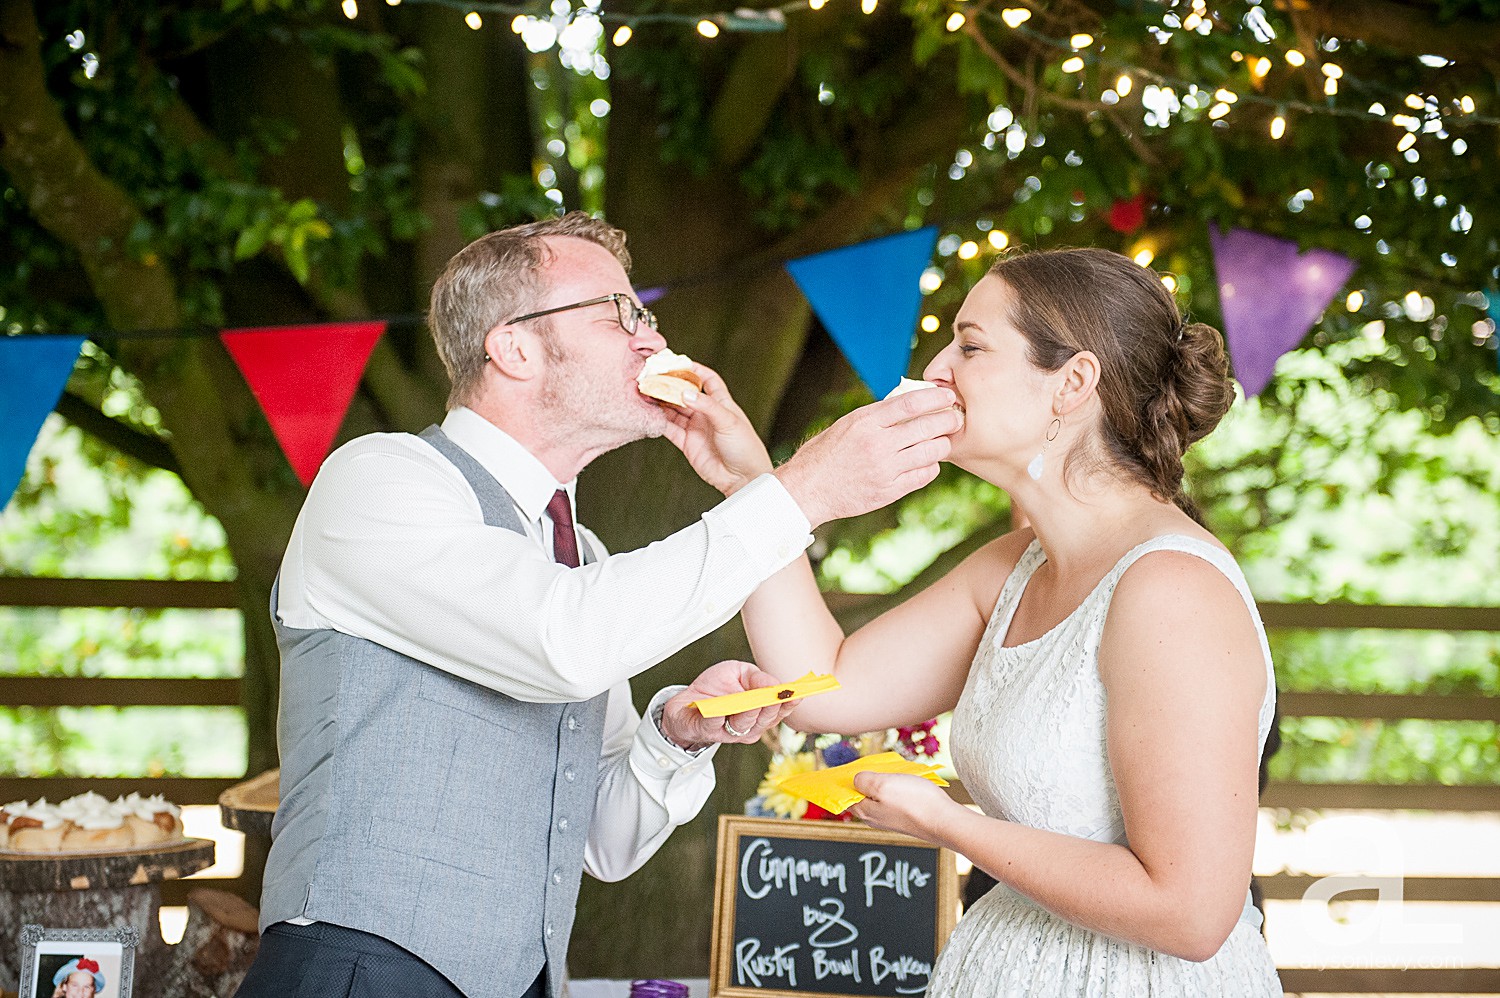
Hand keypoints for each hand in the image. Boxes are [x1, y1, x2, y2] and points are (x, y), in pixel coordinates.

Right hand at [657, 362, 773, 495]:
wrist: (743, 478)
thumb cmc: (745, 448)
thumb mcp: (728, 421)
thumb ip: (706, 406)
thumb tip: (685, 393)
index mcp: (721, 404)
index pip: (708, 380)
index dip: (695, 370)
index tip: (679, 363)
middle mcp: (706, 414)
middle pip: (685, 394)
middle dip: (671, 386)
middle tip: (655, 378)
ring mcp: (696, 429)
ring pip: (674, 411)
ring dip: (662, 402)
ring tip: (648, 393)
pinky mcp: (687, 444)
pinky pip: (670, 429)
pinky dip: (660, 421)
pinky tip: (651, 414)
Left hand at [660, 659, 800, 749]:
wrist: (687, 703)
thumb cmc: (717, 687)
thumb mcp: (739, 672)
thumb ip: (758, 677)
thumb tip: (773, 684)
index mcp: (761, 712)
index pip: (781, 710)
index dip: (790, 702)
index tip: (797, 693)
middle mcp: (750, 726)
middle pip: (766, 719)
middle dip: (771, 706)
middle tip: (776, 695)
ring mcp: (730, 732)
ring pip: (744, 724)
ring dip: (748, 712)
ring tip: (751, 701)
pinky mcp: (708, 731)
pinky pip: (714, 725)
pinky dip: (717, 718)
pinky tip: (719, 711)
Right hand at [774, 387, 961, 528]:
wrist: (808, 490)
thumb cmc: (826, 453)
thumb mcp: (847, 425)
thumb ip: (877, 415)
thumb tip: (909, 403)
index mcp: (865, 422)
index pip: (910, 403)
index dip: (934, 397)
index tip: (947, 395)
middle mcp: (877, 444)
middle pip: (927, 426)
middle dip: (948, 419)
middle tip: (956, 418)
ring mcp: (885, 469)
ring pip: (931, 452)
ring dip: (943, 444)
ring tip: (943, 441)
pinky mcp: (889, 491)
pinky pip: (923, 476)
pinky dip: (931, 467)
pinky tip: (928, 462)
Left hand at [847, 770, 955, 840]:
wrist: (944, 821)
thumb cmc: (914, 802)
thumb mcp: (882, 785)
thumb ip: (863, 781)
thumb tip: (856, 780)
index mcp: (865, 811)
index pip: (843, 797)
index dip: (840, 783)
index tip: (838, 770)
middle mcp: (875, 817)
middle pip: (861, 795)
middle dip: (863, 779)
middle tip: (870, 764)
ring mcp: (891, 817)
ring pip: (879, 795)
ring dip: (882, 781)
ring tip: (890, 769)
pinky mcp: (905, 816)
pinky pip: (893, 798)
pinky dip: (894, 787)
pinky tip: (904, 779)